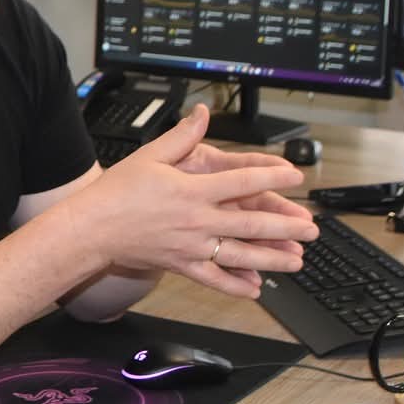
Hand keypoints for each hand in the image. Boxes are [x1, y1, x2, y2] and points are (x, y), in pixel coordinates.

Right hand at [77, 104, 313, 298]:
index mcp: (192, 190)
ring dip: (272, 259)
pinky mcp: (181, 266)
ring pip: (240, 255)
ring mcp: (191, 247)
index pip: (243, 182)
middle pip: (252, 224)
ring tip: (297, 261)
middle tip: (311, 228)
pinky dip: (236, 286)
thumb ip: (182, 136)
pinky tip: (256, 289)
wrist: (92, 228)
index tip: (296, 177)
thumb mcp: (151, 156)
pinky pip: (214, 279)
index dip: (273, 177)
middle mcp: (197, 220)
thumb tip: (201, 114)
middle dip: (286, 226)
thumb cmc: (118, 191)